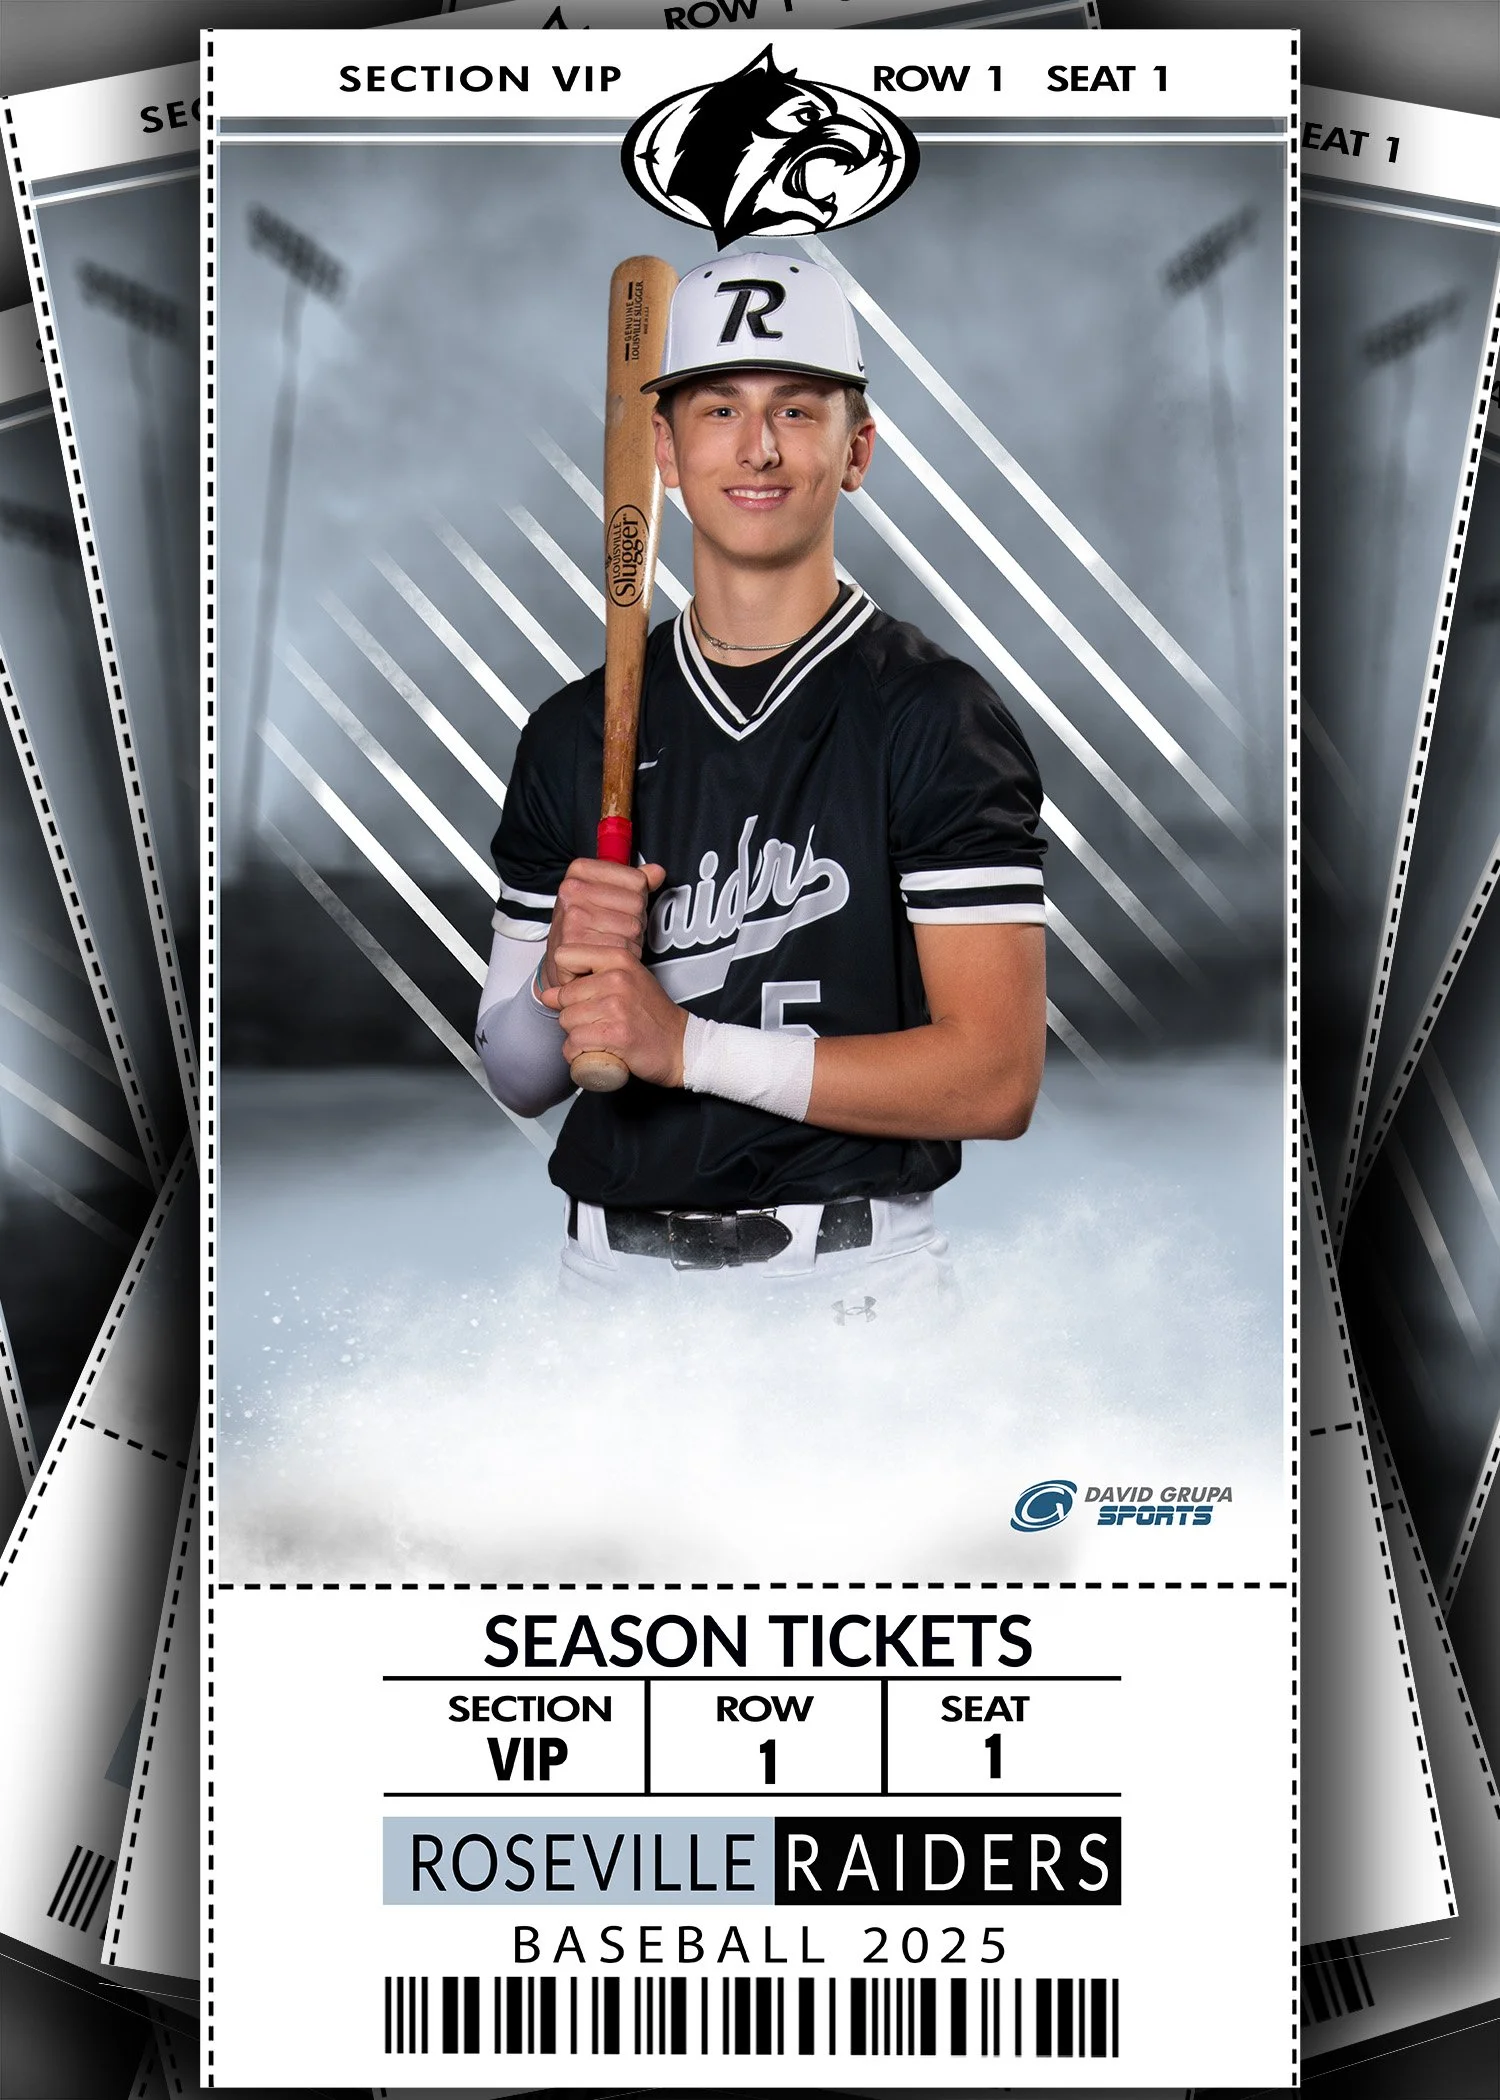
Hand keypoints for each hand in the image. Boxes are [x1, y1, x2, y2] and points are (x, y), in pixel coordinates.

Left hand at [540, 947, 687, 1087]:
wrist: (680, 1046)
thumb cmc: (652, 1016)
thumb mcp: (626, 983)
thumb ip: (587, 982)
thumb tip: (547, 994)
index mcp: (619, 958)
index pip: (565, 956)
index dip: (565, 979)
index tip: (580, 995)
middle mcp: (617, 978)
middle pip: (563, 996)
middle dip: (573, 1014)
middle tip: (599, 1023)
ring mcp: (616, 1006)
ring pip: (566, 1021)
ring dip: (576, 1036)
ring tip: (601, 1037)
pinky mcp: (615, 1034)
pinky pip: (574, 1044)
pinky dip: (578, 1054)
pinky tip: (596, 1051)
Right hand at [541, 859, 665, 992]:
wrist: (561, 961)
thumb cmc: (585, 927)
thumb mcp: (606, 895)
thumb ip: (633, 882)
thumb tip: (657, 872)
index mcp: (581, 871)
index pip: (637, 880)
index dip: (637, 898)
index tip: (620, 906)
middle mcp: (572, 890)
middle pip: (637, 904)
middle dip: (635, 920)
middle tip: (616, 929)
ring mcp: (572, 917)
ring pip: (632, 927)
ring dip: (631, 940)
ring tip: (613, 941)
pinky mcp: (574, 945)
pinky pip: (621, 949)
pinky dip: (623, 956)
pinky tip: (609, 954)